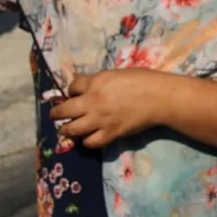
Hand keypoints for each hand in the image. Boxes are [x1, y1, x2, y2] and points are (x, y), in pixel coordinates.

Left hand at [51, 69, 170, 148]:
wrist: (160, 97)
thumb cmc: (144, 80)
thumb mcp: (118, 74)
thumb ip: (101, 81)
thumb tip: (91, 87)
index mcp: (96, 82)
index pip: (72, 86)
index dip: (72, 90)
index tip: (74, 93)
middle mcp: (92, 101)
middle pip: (63, 110)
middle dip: (57, 113)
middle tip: (56, 115)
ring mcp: (99, 119)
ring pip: (71, 129)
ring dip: (66, 129)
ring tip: (65, 130)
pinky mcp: (110, 133)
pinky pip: (90, 142)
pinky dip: (87, 141)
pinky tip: (89, 138)